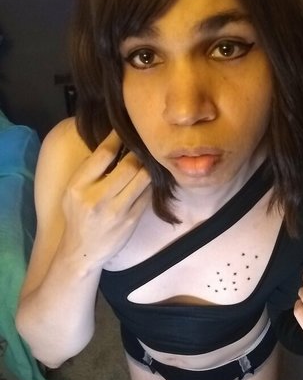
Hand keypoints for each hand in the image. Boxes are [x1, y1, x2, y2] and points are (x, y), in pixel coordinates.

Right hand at [60, 130, 151, 267]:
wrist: (82, 251)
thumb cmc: (77, 216)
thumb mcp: (72, 191)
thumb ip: (89, 171)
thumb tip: (112, 144)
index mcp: (78, 187)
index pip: (104, 154)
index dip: (118, 137)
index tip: (125, 128)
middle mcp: (97, 198)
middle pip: (130, 165)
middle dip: (139, 151)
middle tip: (144, 142)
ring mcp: (117, 211)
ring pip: (143, 179)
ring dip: (149, 166)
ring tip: (151, 157)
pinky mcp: (132, 220)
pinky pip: (147, 195)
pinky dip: (151, 183)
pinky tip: (152, 176)